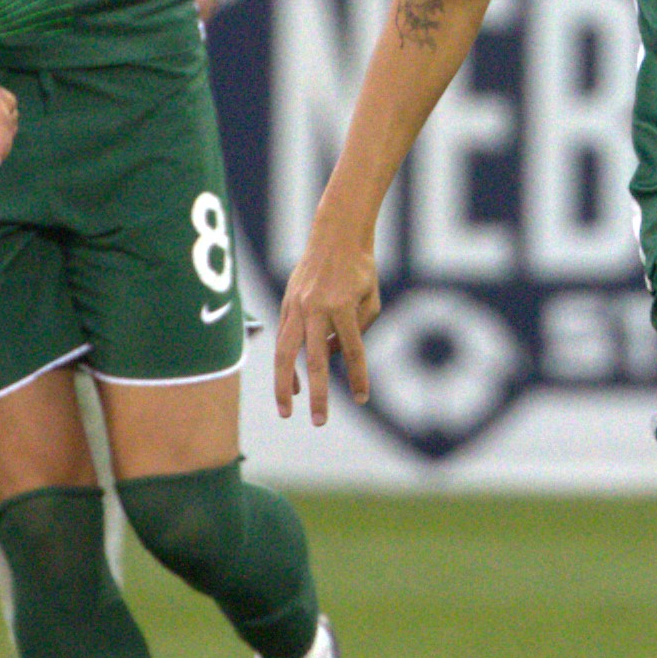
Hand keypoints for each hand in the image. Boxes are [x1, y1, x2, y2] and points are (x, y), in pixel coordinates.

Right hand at [273, 235, 381, 419]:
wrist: (335, 236)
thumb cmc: (360, 270)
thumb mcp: (371, 300)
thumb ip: (358, 332)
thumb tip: (333, 357)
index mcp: (342, 306)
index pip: (353, 351)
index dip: (358, 377)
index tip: (361, 398)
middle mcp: (316, 308)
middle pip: (315, 360)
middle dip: (317, 394)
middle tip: (319, 421)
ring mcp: (297, 307)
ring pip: (286, 354)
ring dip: (285, 385)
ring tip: (286, 410)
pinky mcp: (286, 305)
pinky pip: (285, 341)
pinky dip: (288, 364)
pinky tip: (293, 385)